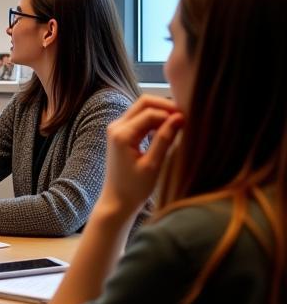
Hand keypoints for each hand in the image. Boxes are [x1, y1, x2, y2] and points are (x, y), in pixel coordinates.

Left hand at [97, 96, 183, 218]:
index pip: (150, 112)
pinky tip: (167, 131)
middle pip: (144, 103)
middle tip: (185, 118)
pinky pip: (140, 118)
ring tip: (179, 126)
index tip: (189, 121)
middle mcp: (116, 126)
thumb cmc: (134, 188)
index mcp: (122, 134)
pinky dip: (155, 120)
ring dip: (161, 113)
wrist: (117, 201)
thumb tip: (180, 118)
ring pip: (142, 109)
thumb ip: (165, 139)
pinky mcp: (121, 134)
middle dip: (165, 107)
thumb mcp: (153, 164)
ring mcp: (117, 129)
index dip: (170, 113)